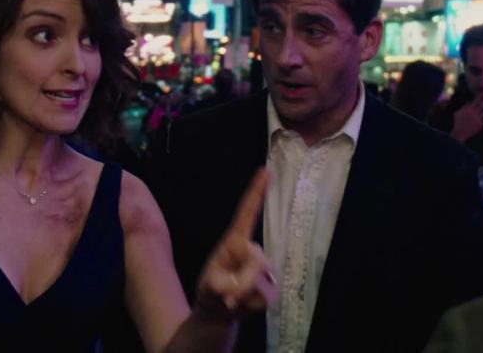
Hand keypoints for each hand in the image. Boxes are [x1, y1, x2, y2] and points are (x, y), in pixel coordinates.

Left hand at [195, 168, 277, 319]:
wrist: (220, 312)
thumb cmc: (213, 289)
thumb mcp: (210, 286)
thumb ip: (223, 285)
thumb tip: (241, 286)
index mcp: (235, 241)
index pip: (247, 213)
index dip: (257, 192)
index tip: (266, 171)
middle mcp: (252, 251)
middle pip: (258, 259)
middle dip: (244, 280)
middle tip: (228, 295)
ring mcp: (265, 269)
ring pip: (262, 280)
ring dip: (244, 294)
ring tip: (231, 299)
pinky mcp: (272, 287)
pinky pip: (265, 296)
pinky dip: (250, 304)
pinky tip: (242, 305)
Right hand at [451, 93, 482, 141]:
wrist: (460, 133)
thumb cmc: (457, 123)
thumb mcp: (458, 113)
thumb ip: (463, 107)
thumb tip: (469, 101)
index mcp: (468, 110)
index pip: (476, 101)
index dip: (480, 96)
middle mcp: (474, 114)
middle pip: (482, 105)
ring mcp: (478, 119)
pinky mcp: (481, 124)